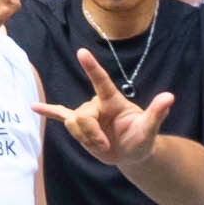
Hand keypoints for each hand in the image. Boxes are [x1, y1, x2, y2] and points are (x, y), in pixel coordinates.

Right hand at [43, 48, 177, 166]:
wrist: (131, 152)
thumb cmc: (141, 138)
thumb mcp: (149, 129)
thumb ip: (157, 113)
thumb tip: (169, 97)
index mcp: (113, 101)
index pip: (101, 82)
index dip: (92, 68)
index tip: (81, 52)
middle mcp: (97, 104)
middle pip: (82, 116)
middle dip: (91, 135)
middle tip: (107, 148)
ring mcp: (87, 114)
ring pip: (72, 124)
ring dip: (85, 140)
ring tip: (101, 147)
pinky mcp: (80, 125)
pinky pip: (61, 115)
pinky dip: (48, 111)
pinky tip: (33, 107)